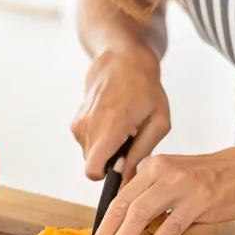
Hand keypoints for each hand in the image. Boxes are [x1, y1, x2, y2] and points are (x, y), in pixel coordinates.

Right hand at [71, 44, 169, 181]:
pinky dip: (100, 137)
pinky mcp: (76, 119)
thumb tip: (128, 177)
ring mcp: (79, 122)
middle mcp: (89, 125)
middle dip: (111, 159)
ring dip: (106, 147)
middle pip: (94, 164)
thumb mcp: (158, 121)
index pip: (93, 170)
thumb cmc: (145, 86)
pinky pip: (87, 142)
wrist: (122, 57)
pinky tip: (113, 118)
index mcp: (111, 126)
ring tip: (123, 126)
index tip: (124, 165)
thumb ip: (142, 152)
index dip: (109, 176)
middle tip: (130, 139)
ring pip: (90, 153)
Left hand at [89, 147, 234, 234]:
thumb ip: (153, 193)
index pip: (120, 196)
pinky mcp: (199, 201)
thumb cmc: (212, 179)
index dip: (105, 223)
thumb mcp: (176, 176)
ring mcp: (181, 185)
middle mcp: (163, 171)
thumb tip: (127, 225)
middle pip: (125, 206)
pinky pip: (168, 228)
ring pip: (141, 216)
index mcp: (154, 165)